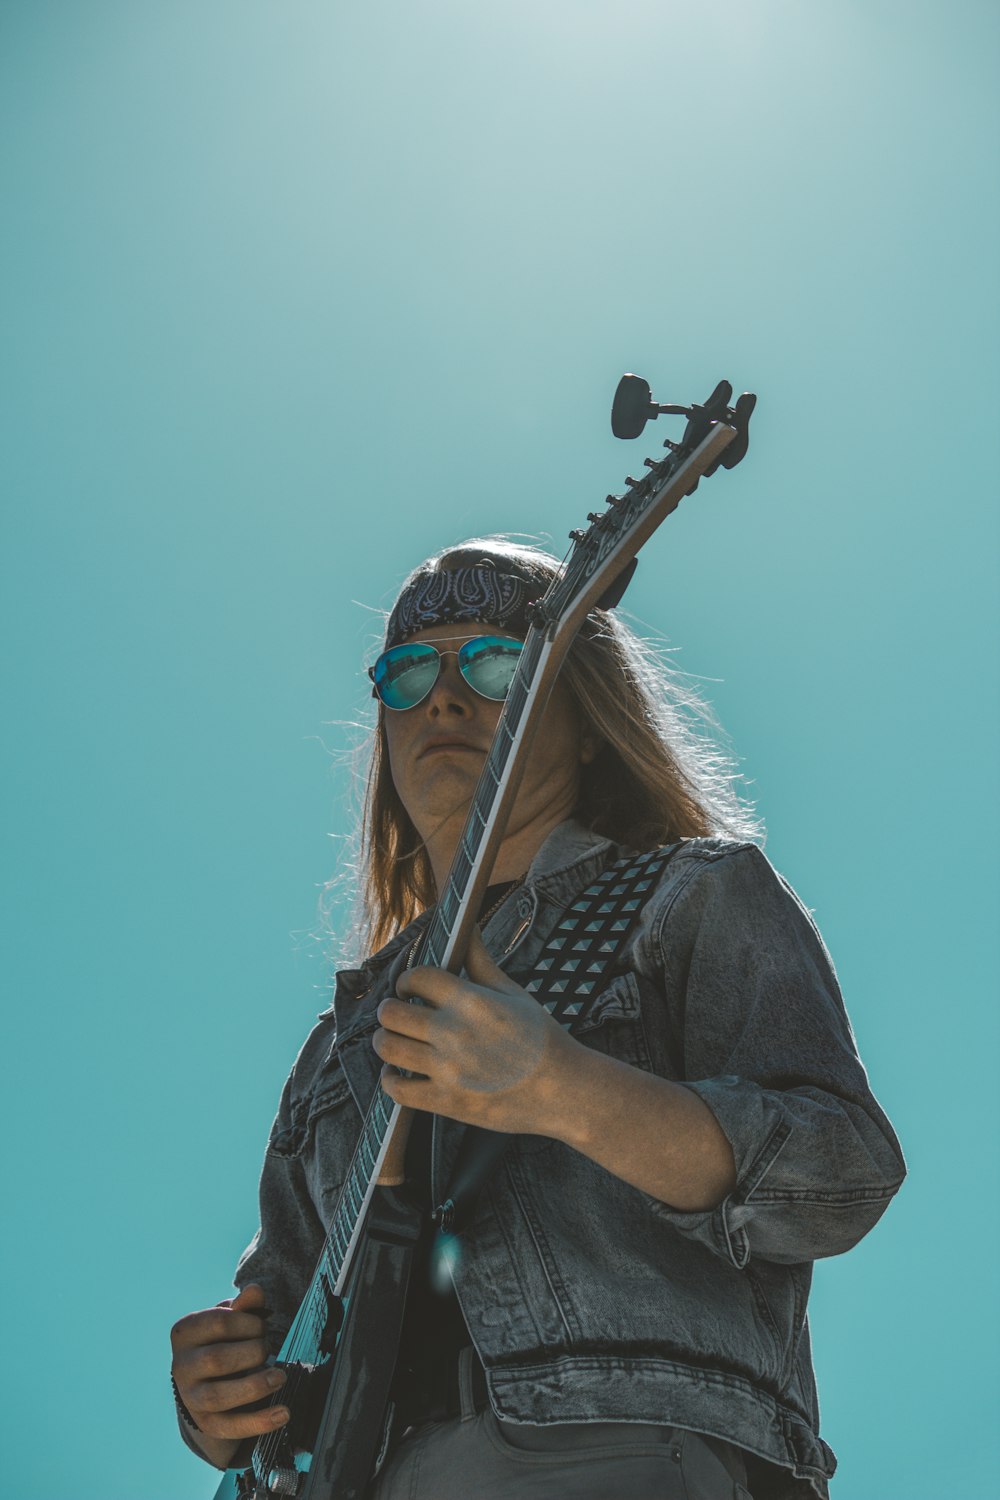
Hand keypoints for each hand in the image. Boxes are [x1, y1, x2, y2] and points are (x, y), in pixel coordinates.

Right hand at [170, 1283, 288, 1446]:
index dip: (248, 1323)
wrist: (207, 1376)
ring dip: (255, 1386)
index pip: (218, 1323)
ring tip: (280, 1377)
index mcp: (184, 1333)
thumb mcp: (231, 1319)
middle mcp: (180, 1366)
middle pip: (216, 1359)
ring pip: (218, 1396)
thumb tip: (255, 1290)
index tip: (262, 1326)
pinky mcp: (206, 1422)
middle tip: (268, 1348)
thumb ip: (245, 1306)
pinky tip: (283, 1413)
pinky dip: (259, 1422)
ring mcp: (190, 1397)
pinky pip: (230, 1426)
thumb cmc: (223, 1339)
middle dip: (252, 1352)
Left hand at [374, 927, 575, 1132]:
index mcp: (471, 1001)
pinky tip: (399, 1073)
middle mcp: (454, 1032)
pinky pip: (397, 1090)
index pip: (417, 977)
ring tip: (393, 1039)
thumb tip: (468, 927)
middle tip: (396, 1012)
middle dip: (389, 1009)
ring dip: (384, 1041)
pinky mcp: (447, 1101)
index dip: (407, 980)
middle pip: (391, 1013)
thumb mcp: (513, 993)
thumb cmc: (542, 1039)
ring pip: (388, 1048)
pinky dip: (391, 1080)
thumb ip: (481, 961)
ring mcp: (448, 1069)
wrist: (565, 1090)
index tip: (409, 988)